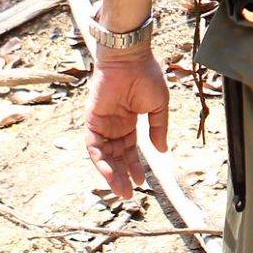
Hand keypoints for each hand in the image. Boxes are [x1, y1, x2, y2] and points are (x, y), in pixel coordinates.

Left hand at [84, 49, 169, 200]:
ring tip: (122, 190)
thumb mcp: (159, 106)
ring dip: (112, 174)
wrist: (130, 58)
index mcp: (129, 122)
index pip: (130, 150)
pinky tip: (111, 174)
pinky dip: (101, 162)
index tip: (142, 182)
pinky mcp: (91, 121)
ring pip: (104, 156)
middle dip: (123, 176)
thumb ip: (158, 128)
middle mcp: (114, 126)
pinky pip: (93, 147)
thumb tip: (161, 151)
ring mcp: (102, 124)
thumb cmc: (147, 75)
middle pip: (117, 156)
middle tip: (130, 194)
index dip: (136, 166)